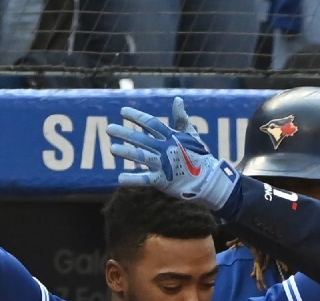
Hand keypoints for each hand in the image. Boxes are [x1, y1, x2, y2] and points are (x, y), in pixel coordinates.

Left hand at [108, 97, 238, 209]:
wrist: (209, 179)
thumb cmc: (198, 155)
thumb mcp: (191, 135)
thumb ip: (182, 118)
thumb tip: (178, 99)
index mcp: (171, 137)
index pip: (151, 123)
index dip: (137, 117)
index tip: (122, 111)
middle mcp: (166, 149)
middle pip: (142, 139)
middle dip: (125, 134)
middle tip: (109, 129)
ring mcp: (164, 165)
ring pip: (142, 157)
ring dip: (126, 153)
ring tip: (112, 149)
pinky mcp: (163, 181)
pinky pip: (146, 180)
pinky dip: (133, 179)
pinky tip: (120, 178)